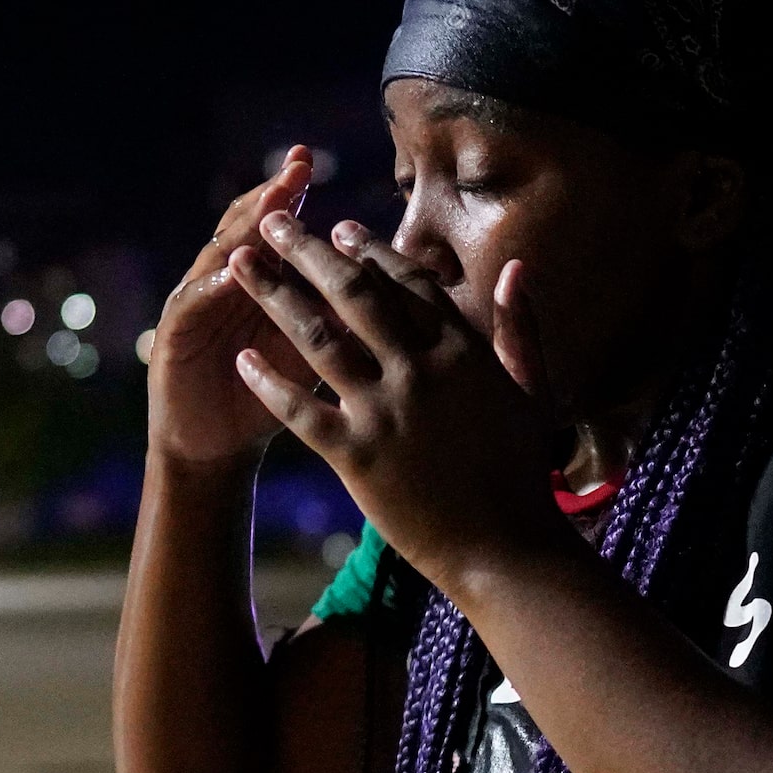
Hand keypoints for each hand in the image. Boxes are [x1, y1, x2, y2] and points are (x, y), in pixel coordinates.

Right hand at [147, 149, 317, 469]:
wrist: (218, 449)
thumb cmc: (277, 400)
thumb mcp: (319, 353)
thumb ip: (345, 316)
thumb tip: (401, 289)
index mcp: (267, 285)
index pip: (286, 232)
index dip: (299, 197)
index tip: (320, 165)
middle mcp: (228, 284)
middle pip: (251, 229)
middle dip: (275, 196)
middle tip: (297, 165)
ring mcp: (199, 305)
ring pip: (222, 255)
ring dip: (245, 228)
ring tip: (270, 201)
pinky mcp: (174, 336)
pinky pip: (196, 303)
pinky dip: (215, 285)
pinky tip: (234, 268)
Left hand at [225, 212, 571, 591]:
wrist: (507, 549)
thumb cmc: (525, 472)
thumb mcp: (534, 390)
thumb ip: (521, 326)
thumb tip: (516, 268)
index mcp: (464, 351)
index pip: (409, 283)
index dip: (370, 251)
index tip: (339, 227)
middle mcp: (422, 371)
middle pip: (353, 295)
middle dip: (306, 252)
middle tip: (272, 222)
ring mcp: (387, 411)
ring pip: (318, 339)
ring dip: (273, 297)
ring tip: (239, 267)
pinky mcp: (358, 456)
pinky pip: (301, 409)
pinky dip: (269, 382)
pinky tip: (242, 359)